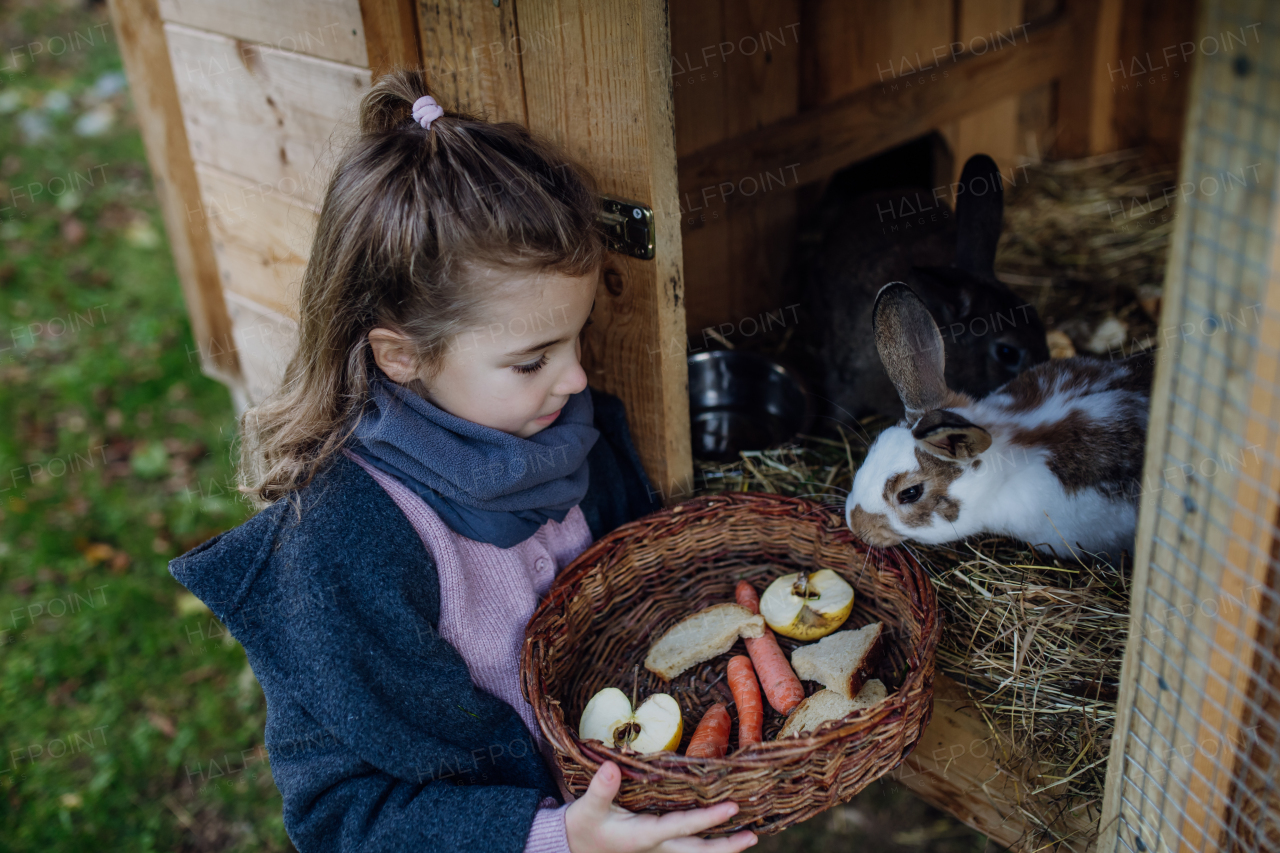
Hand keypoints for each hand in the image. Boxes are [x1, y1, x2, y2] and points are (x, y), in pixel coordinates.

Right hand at [564, 761, 757, 852]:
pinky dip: (708, 844)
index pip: (681, 828)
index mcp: (643, 836)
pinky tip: (725, 834)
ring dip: (723, 847)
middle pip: (697, 852)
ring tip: (750, 836)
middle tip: (753, 836)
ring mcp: (659, 849)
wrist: (575, 846)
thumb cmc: (584, 825)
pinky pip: (689, 847)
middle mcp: (657, 847)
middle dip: (726, 846)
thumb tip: (611, 767)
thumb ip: (601, 789)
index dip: (707, 819)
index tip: (732, 808)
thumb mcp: (588, 808)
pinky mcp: (659, 845)